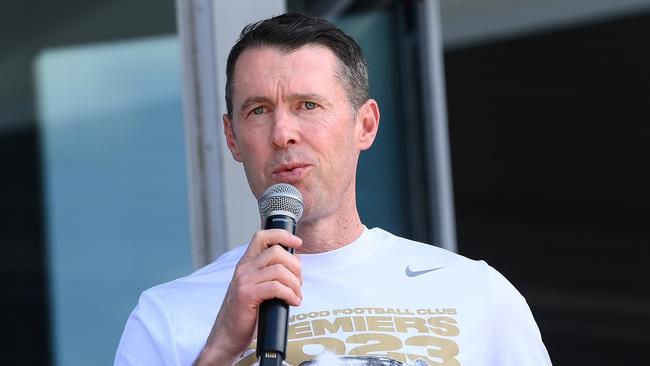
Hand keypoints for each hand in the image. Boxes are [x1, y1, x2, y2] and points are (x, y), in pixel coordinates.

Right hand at [194, 229, 302, 365]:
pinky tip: (292, 302)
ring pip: (279, 270)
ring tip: (296, 296)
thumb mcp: (257, 287)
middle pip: (277, 252)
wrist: (227, 336)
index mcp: (246, 263)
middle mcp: (244, 268)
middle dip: (295, 266)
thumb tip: (295, 267)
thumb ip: (269, 274)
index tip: (298, 243)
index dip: (282, 235)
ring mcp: (244, 281)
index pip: (263, 237)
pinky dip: (290, 294)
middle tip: (298, 283)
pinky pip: (276, 287)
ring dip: (294, 284)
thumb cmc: (246, 314)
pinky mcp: (246, 295)